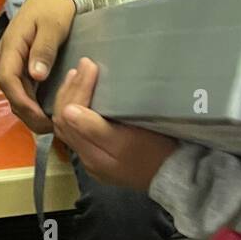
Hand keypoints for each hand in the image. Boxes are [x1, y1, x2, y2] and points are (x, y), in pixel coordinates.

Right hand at [0, 0, 76, 133]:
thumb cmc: (55, 6)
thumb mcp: (53, 24)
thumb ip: (44, 48)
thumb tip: (36, 76)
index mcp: (12, 46)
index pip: (7, 80)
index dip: (22, 101)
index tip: (40, 117)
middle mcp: (9, 56)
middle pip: (10, 91)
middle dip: (27, 112)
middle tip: (50, 127)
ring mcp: (16, 60)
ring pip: (17, 91)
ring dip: (30, 109)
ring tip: (51, 123)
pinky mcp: (25, 63)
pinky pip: (25, 86)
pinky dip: (34, 100)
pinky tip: (50, 109)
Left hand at [52, 58, 179, 190]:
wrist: (175, 175)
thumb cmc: (156, 153)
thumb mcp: (129, 140)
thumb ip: (96, 128)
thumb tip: (67, 110)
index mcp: (92, 153)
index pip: (70, 117)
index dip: (77, 88)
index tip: (90, 65)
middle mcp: (87, 158)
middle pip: (64, 121)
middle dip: (71, 90)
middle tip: (83, 64)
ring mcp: (93, 158)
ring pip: (69, 125)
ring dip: (70, 98)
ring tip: (77, 75)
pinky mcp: (101, 155)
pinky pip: (78, 129)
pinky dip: (76, 108)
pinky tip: (83, 96)